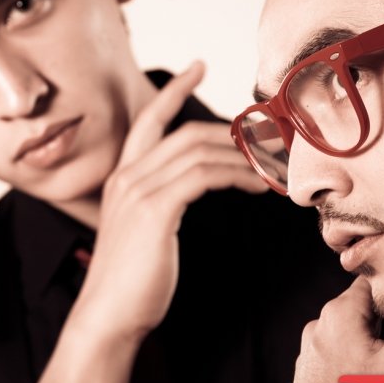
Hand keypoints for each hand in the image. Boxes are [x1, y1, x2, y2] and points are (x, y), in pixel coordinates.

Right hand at [71, 61, 268, 342]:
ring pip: (201, 151)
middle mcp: (127, 176)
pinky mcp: (155, 209)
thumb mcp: (142, 233)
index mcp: (122, 178)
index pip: (149, 120)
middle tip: (272, 138)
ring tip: (275, 170)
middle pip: (187, 132)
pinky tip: (258, 187)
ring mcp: (138, 190)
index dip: (173, 90)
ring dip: (246, 158)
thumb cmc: (130, 283)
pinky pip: (204, 175)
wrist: (108, 316)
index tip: (198, 66)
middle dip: (234, 132)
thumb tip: (190, 193)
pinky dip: (237, 175)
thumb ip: (160, 205)